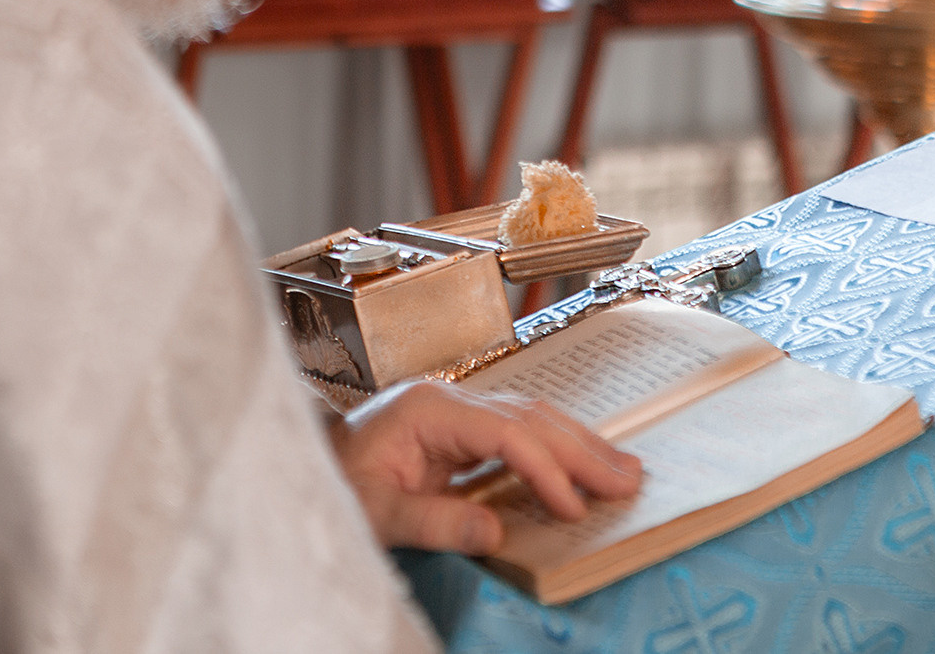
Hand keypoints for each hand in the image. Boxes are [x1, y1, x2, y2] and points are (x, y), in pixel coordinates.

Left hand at [329, 379, 641, 554]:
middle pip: (531, 416)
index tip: (571, 506)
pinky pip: (521, 430)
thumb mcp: (376, 514)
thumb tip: (493, 534)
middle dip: (582, 450)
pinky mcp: (460, 426)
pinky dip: (557, 447)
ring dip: (580, 444)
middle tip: (627, 481)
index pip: (505, 433)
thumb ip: (433, 522)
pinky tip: (584, 463)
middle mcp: (448, 398)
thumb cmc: (335, 485)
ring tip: (624, 470)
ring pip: (533, 417)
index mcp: (427, 409)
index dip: (544, 469)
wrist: (307, 466)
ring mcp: (456, 408)